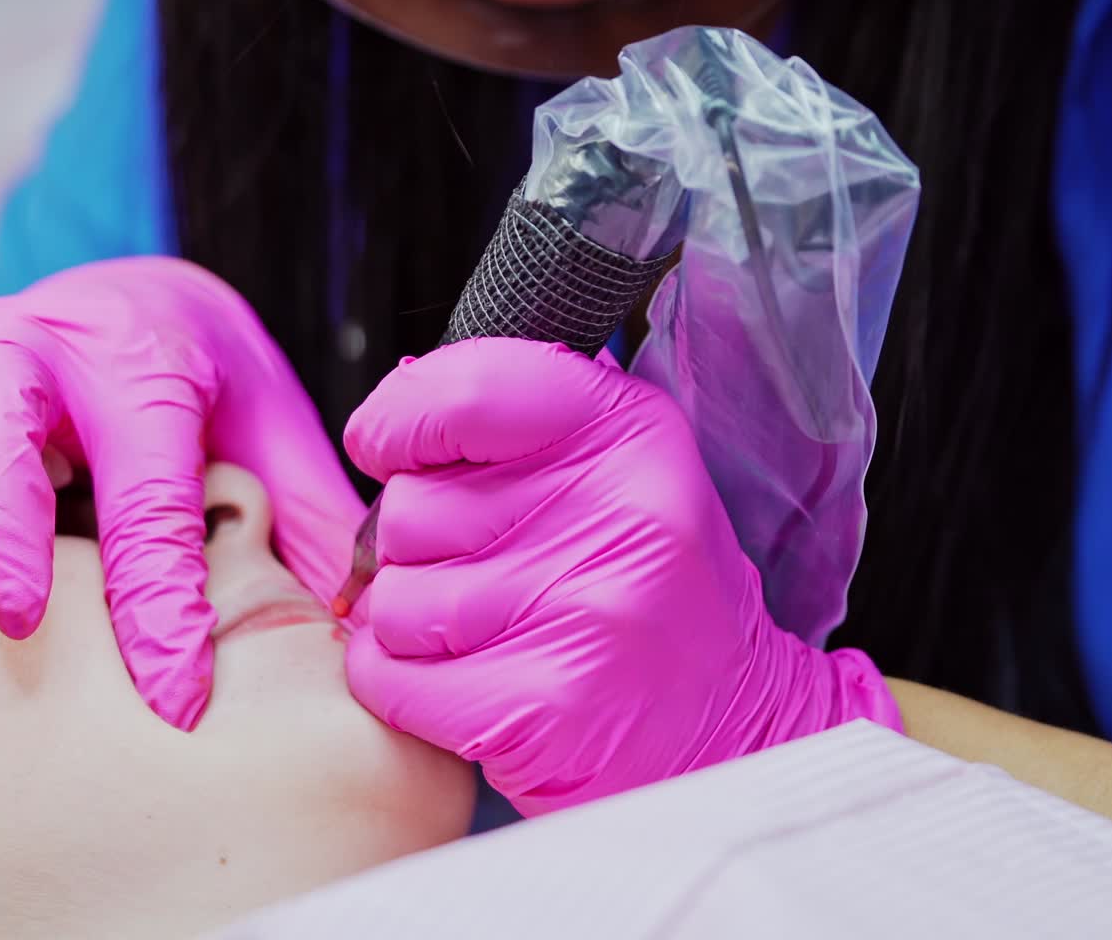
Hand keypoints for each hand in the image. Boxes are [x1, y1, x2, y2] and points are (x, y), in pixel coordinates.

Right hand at [0, 257, 366, 728]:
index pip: (151, 502)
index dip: (162, 607)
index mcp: (148, 373)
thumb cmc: (211, 381)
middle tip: (23, 620)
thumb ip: (307, 515)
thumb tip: (354, 620)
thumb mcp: (274, 426)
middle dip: (6, 524)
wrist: (144, 299)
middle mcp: (48, 354)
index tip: (177, 699)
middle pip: (1, 429)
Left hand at [343, 339, 900, 815]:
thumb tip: (388, 415)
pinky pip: (387, 676)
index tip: (390, 451)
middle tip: (479, 570)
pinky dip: (399, 684)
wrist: (724, 719)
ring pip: (391, 598)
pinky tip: (463, 682)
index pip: (465, 392)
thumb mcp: (610, 464)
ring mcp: (585, 610)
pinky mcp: (545, 706)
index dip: (398, 422)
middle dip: (412, 546)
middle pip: (408, 505)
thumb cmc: (641, 583)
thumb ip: (512, 422)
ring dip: (410, 623)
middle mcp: (617, 509)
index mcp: (628, 429)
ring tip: (482, 632)